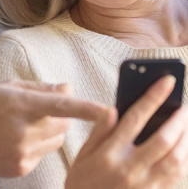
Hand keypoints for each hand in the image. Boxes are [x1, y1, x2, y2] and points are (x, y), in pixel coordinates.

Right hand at [0, 79, 106, 177]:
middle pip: (64, 124)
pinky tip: (17, 140)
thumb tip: (68, 88)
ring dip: (50, 132)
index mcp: (21, 105)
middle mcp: (24, 131)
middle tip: (41, 111)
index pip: (61, 106)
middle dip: (61, 116)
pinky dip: (37, 146)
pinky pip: (43, 155)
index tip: (110, 111)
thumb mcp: (8, 87)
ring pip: (56, 141)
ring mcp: (23, 153)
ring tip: (26, 126)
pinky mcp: (22, 168)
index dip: (88, 109)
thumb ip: (41, 88)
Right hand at [66, 75, 187, 188]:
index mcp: (111, 154)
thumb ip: (99, 131)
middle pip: (164, 139)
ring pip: (177, 160)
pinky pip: (177, 177)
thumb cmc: (82, 185)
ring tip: (186, 124)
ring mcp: (146, 186)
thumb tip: (112, 109)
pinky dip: (184, 160)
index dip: (153, 96)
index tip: (167, 81)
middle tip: (184, 105)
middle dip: (178, 119)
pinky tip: (184, 148)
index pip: (136, 118)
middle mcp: (132, 169)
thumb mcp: (82, 156)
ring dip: (186, 139)